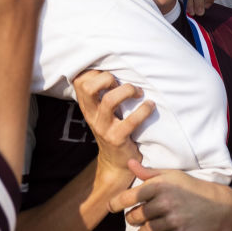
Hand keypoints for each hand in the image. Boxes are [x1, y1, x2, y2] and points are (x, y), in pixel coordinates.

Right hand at [72, 69, 152, 198]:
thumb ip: (103, 93)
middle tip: (120, 83)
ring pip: (109, 101)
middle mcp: (92, 115)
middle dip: (106, 78)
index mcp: (88, 106)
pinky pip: (130, 121)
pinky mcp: (117, 139)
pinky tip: (150, 106)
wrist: (116, 163)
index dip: (96, 72)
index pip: (80, 81)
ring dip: (127, 91)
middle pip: (88, 87)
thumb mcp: (102, 112)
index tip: (111, 75)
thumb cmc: (113, 129)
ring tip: (138, 92)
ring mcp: (103, 127)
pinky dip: (144, 110)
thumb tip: (118, 67)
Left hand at [114, 162, 231, 230]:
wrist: (219, 207)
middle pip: (135, 216)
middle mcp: (165, 202)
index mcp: (160, 185)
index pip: (130, 197)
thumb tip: (129, 162)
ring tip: (146, 227)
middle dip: (133, 218)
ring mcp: (173, 220)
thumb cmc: (191, 189)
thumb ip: (148, 173)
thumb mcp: (171, 175)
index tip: (111, 207)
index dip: (116, 203)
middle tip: (136, 217)